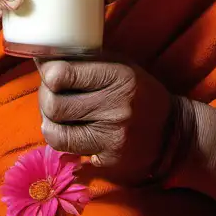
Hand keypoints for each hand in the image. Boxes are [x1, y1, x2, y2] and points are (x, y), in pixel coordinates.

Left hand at [36, 57, 176, 184]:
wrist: (173, 131)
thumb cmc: (138, 93)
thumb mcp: (120, 66)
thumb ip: (85, 61)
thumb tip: (43, 57)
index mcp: (119, 76)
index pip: (61, 74)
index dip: (48, 72)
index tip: (50, 72)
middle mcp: (117, 106)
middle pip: (54, 104)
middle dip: (45, 98)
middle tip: (52, 95)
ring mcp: (112, 136)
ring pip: (54, 132)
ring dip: (49, 122)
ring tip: (59, 116)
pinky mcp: (108, 158)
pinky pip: (67, 150)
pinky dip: (61, 139)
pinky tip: (71, 131)